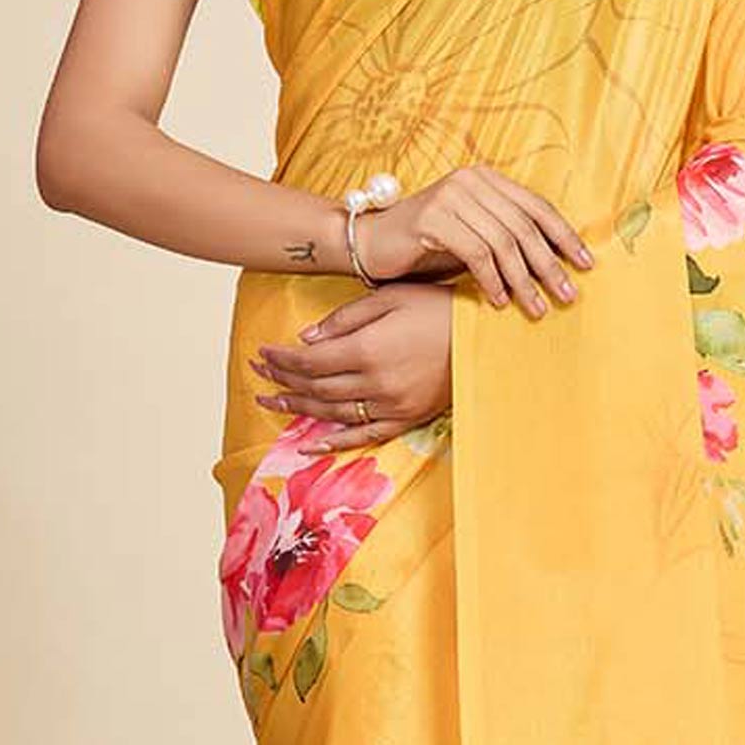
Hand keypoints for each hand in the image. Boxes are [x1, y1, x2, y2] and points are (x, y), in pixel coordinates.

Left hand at [250, 281, 452, 448]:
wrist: (487, 338)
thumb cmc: (440, 309)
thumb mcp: (390, 298)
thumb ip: (346, 319)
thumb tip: (307, 339)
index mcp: (368, 349)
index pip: (310, 361)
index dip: (282, 360)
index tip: (263, 354)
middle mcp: (375, 383)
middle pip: (316, 387)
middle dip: (282, 380)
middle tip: (257, 374)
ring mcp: (391, 405)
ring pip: (332, 412)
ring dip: (297, 408)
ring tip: (270, 403)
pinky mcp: (406, 419)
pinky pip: (363, 436)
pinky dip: (334, 444)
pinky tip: (310, 446)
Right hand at [356, 159, 596, 316]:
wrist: (370, 242)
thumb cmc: (426, 245)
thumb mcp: (473, 237)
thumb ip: (507, 240)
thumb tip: (555, 265)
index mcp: (487, 179)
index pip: (537, 206)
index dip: (565, 236)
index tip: (586, 265)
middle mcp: (471, 181)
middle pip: (524, 227)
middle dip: (549, 265)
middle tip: (566, 295)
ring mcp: (451, 196)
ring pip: (503, 242)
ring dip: (523, 280)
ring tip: (535, 308)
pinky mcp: (432, 218)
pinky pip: (475, 252)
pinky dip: (491, 280)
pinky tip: (499, 301)